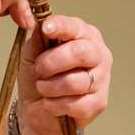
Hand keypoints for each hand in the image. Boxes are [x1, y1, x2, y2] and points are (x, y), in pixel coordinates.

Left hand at [14, 15, 111, 134]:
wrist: (37, 109)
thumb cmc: (39, 76)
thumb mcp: (32, 53)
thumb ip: (38, 38)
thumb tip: (42, 25)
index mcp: (84, 35)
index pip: (75, 27)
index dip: (61, 26)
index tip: (47, 28)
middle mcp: (99, 54)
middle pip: (79, 53)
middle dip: (51, 62)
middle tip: (39, 69)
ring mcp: (102, 79)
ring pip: (73, 82)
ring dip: (49, 87)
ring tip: (43, 87)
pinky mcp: (99, 103)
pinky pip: (75, 104)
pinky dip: (54, 105)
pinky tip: (51, 103)